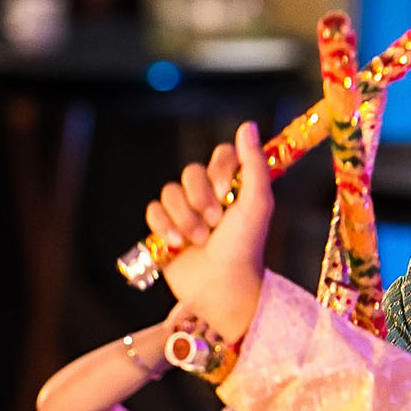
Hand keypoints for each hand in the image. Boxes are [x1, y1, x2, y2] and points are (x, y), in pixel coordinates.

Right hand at [143, 120, 273, 341]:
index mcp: (232, 186)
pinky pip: (153, 210)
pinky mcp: (165, 228)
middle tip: (215, 222)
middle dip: (200, 199)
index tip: (225, 192)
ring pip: (169, 192)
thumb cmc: (245, 247)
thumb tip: (248, 125)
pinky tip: (177, 244)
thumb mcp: (257, 203)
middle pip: (190, 171)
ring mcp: (185, 211)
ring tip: (199, 240)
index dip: (218, 171)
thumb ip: (254, 164)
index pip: (220, 155)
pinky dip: (164, 226)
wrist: (223, 286)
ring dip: (184, 218)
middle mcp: (208, 195)